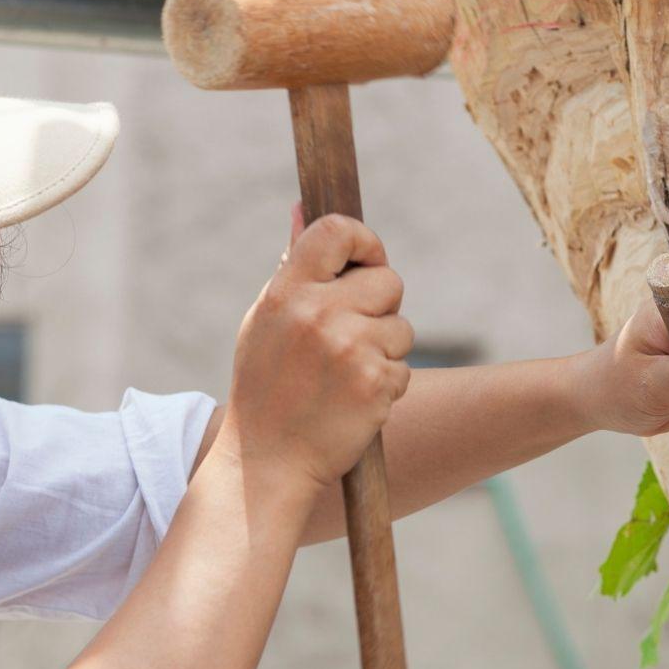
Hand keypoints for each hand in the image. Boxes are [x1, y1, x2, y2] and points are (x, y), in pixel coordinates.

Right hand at [222, 203, 413, 490]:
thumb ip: (292, 267)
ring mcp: (350, 349)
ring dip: (384, 350)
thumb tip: (302, 207)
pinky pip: (403, 367)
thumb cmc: (265, 388)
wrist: (267, 462)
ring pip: (401, 328)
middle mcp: (319, 314)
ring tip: (344, 377)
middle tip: (352, 336)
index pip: (337, 230)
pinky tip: (353, 402)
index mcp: (287, 291)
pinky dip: (386, 385)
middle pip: (387, 280)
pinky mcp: (375, 384)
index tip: (366, 260)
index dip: (364, 240)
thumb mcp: (265, 321)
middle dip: (381, 305)